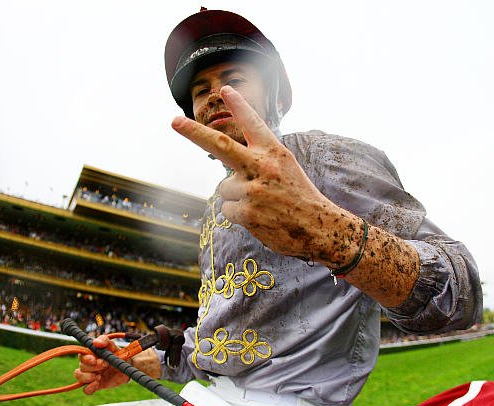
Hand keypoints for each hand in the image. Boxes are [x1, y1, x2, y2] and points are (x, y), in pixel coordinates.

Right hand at [74, 335, 128, 394]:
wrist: (127, 366)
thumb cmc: (118, 353)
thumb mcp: (113, 345)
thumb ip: (105, 341)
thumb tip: (95, 342)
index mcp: (91, 354)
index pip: (81, 355)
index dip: (86, 359)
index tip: (94, 360)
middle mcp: (89, 365)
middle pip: (81, 367)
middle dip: (92, 367)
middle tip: (105, 365)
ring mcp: (91, 375)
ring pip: (80, 377)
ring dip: (87, 378)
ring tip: (99, 376)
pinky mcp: (96, 385)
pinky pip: (86, 389)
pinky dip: (89, 388)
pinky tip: (97, 384)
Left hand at [171, 85, 349, 263]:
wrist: (319, 227)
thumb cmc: (300, 196)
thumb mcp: (286, 167)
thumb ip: (259, 159)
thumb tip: (227, 165)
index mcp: (274, 152)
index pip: (252, 124)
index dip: (238, 106)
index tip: (226, 90)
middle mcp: (262, 166)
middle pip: (219, 144)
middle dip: (193, 132)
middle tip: (174, 121)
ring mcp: (253, 189)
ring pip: (224, 187)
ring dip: (236, 196)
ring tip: (261, 203)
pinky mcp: (247, 212)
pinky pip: (227, 209)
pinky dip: (238, 214)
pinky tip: (259, 217)